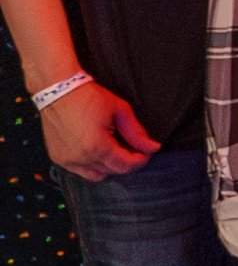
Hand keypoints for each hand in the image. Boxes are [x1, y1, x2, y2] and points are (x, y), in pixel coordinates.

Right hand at [40, 77, 157, 180]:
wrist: (57, 89)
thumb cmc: (87, 96)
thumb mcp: (119, 111)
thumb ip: (137, 133)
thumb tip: (153, 147)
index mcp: (97, 147)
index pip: (125, 165)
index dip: (140, 160)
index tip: (146, 152)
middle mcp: (81, 158)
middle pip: (112, 171)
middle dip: (126, 162)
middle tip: (132, 148)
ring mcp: (67, 160)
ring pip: (96, 175)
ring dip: (108, 166)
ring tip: (113, 148)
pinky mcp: (58, 158)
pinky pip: (80, 171)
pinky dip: (91, 165)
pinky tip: (96, 150)